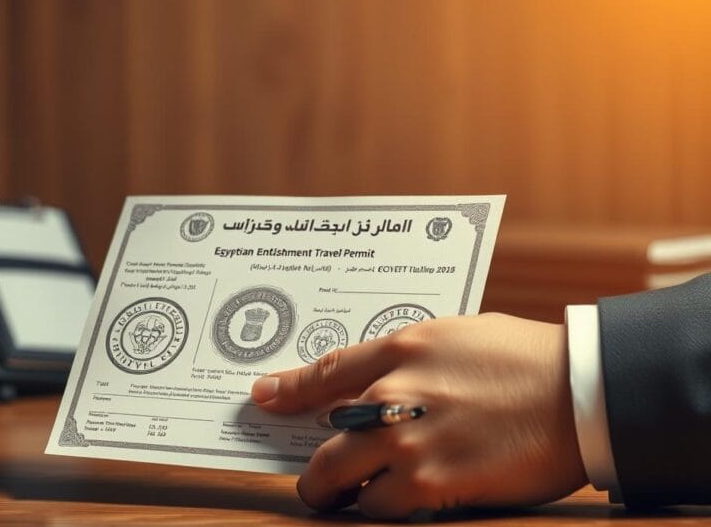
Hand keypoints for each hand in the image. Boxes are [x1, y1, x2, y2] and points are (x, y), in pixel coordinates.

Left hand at [250, 313, 587, 519]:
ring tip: (353, 498)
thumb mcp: (454, 336)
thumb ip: (405, 359)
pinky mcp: (432, 482)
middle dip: (314, 470)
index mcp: (399, 350)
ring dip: (345, 493)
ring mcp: (407, 440)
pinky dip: (380, 508)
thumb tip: (376, 379)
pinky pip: (382, 505)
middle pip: (325, 442)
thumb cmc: (524, 359)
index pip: (326, 372)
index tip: (262, 396)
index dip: (287, 388)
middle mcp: (392, 393)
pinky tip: (390, 502)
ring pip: (343, 479)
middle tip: (315, 483)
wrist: (581, 392)